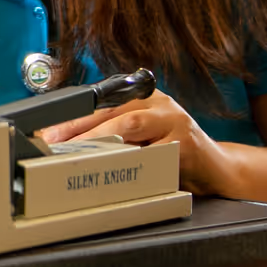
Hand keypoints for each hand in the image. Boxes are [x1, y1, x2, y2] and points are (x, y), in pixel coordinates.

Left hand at [39, 92, 236, 197]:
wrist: (218, 169)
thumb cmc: (174, 153)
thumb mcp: (142, 138)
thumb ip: (113, 135)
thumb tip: (67, 145)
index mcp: (143, 98)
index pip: (101, 103)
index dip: (72, 117)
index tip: (49, 132)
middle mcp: (158, 104)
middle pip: (111, 110)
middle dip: (79, 127)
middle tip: (55, 144)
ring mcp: (174, 120)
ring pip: (130, 125)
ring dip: (100, 139)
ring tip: (77, 152)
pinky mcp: (186, 143)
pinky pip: (153, 152)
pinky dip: (132, 161)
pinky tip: (115, 169)